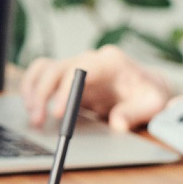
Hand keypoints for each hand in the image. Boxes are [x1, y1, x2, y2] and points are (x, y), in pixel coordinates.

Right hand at [20, 45, 171, 131]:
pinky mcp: (65, 75)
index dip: (65, 90)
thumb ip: (135, 113)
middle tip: (37, 121)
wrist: (145, 87)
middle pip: (55, 69)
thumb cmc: (148, 94)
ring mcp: (74, 65)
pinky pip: (40, 74)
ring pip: (43, 69)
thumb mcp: (151, 104)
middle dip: (42, 95)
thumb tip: (118, 123)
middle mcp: (89, 59)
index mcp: (110, 62)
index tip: (59, 114)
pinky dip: (30, 89)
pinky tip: (31, 108)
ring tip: (32, 117)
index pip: (80, 69)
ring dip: (32, 91)